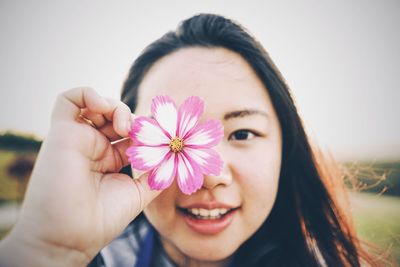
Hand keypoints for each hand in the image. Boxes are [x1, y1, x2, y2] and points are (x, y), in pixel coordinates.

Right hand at [0, 87, 159, 265]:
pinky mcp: (61, 132)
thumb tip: (173, 157)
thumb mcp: (138, 194)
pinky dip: (88, 94)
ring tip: (125, 127)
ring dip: (117, 108)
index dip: (149, 129)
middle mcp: (94, 147)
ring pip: (98, 105)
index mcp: (111, 159)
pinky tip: (103, 107)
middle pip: (118, 117)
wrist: (70, 236)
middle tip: (148, 132)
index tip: (167, 134)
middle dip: (136, 119)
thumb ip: (156, 174)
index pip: (133, 133)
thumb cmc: (102, 219)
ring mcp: (78, 138)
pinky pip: (68, 99)